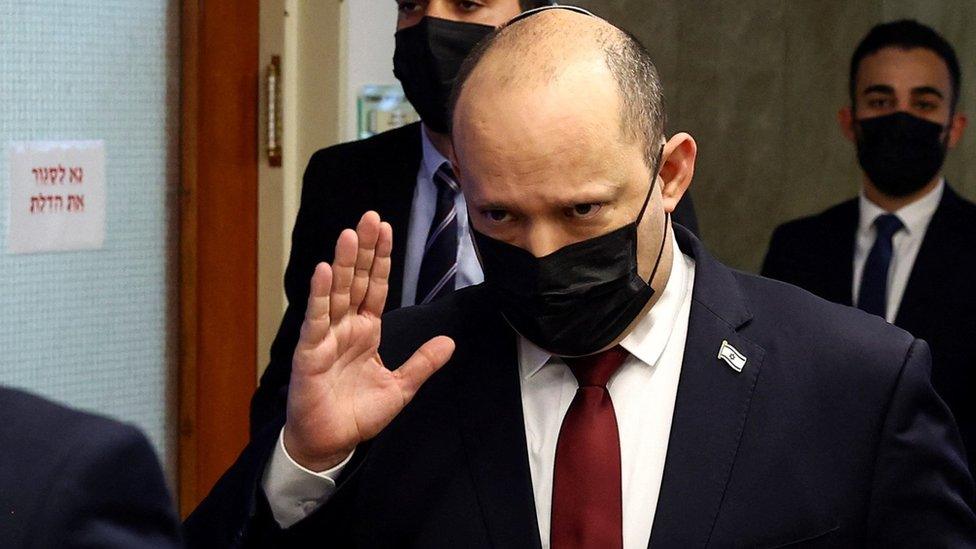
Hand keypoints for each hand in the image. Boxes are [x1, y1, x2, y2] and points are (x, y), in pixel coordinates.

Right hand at [283, 211, 455, 470]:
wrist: (330, 443)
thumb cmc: (358, 415)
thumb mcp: (400, 387)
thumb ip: (422, 363)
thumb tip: (449, 342)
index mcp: (367, 331)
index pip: (376, 287)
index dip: (382, 259)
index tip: (386, 229)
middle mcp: (346, 327)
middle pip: (357, 280)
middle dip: (364, 249)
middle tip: (370, 216)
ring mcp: (326, 336)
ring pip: (337, 292)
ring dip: (343, 262)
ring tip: (350, 233)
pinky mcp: (310, 351)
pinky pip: (316, 319)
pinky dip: (319, 295)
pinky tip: (324, 270)